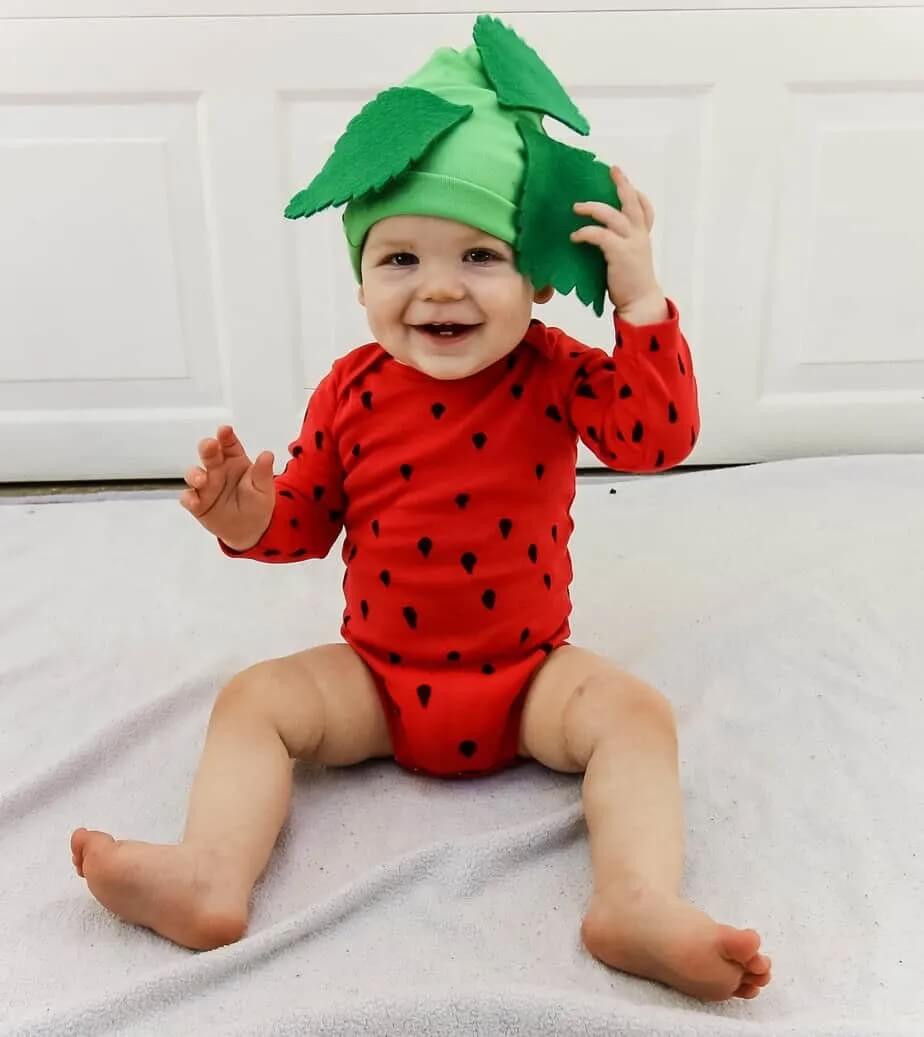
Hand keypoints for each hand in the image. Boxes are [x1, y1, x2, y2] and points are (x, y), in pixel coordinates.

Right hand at [179, 425, 275, 550]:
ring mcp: (205, 485)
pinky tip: (195, 501)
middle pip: (208, 454)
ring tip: (202, 480)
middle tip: (210, 446)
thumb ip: (263, 472)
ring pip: (193, 473)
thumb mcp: (264, 488)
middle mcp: (217, 469)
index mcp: (235, 461)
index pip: (229, 444)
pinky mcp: (197, 503)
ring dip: (195, 474)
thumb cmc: (257, 502)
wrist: (250, 529)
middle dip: (207, 447)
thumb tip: (268, 454)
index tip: (225, 430)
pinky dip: (189, 498)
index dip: (225, 436)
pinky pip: (188, 498)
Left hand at [571, 166, 665, 320]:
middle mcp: (639, 235)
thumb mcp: (629, 259)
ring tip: (577, 207)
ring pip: (613, 215)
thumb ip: (620, 246)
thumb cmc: (630, 284)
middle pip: (632, 202)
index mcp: (642, 236)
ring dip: (593, 208)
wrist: (640, 303)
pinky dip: (586, 232)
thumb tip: (599, 238)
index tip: (624, 181)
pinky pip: (600, 235)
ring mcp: (631, 242)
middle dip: (622, 184)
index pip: (645, 208)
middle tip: (612, 170)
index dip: (636, 193)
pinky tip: (575, 236)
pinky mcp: (620, 253)